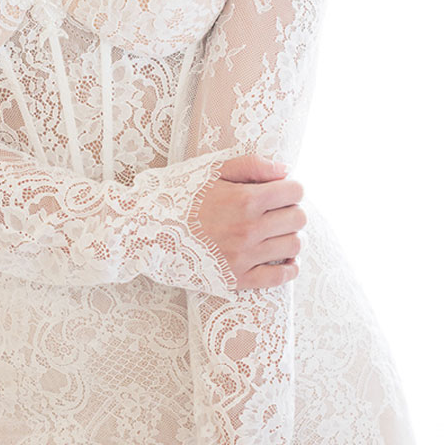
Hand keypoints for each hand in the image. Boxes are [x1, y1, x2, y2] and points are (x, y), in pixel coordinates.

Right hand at [192, 155, 306, 289]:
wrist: (145, 230)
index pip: (295, 192)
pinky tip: (281, 258)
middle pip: (299, 219)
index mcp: (245, 200)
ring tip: (276, 233)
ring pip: (293, 246)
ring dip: (290, 237)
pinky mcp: (236, 279)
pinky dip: (288, 268)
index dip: (290, 188)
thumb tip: (286, 170)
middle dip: (291, 210)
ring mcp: (243, 256)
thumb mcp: (213, 170)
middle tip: (276, 212)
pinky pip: (279, 278)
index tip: (280, 192)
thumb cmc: (180, 196)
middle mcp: (248, 229)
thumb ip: (253, 166)